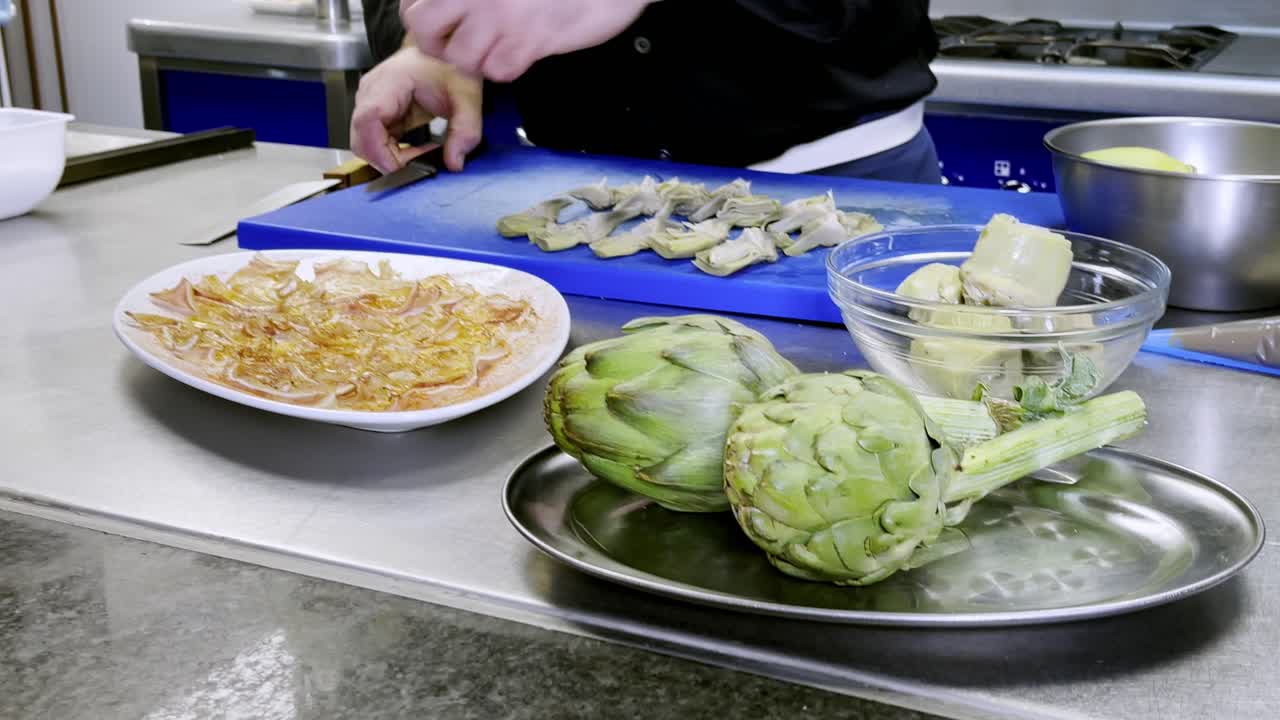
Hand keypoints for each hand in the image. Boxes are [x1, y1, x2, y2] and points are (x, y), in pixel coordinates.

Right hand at [349, 47, 482, 173]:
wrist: (444, 54)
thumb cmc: (449, 66)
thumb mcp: (467, 98)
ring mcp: (371, 102)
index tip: (404, 168)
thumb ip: (465, 130)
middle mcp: (371, 92)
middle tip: (420, 164)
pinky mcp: (378, 113)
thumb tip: (454, 162)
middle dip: (388, 160)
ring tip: (422, 155)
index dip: (379, 151)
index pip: (366, 122)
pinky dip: (394, 153)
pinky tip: (416, 151)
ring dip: (391, 159)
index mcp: (388, 82)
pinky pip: (376, 142)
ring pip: (366, 145)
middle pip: (361, 139)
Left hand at [400, 0, 653, 81]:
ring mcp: (503, 16)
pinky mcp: (530, 40)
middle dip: (438, 44)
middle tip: (459, 44)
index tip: (440, 22)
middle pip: (425, 29)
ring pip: (461, 58)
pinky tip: (520, 53)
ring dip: (476, 61)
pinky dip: (507, 69)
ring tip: (496, 50)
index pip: (415, 2)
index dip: (422, 17)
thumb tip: (448, 11)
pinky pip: (499, 71)